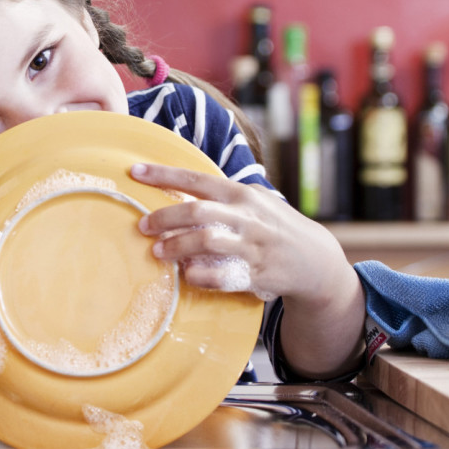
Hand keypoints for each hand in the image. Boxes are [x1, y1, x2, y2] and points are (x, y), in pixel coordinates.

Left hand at [130, 163, 351, 304]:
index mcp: (241, 194)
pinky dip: (198, 275)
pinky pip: (219, 276)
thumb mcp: (253, 201)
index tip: (135, 172)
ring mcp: (251, 246)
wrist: (313, 259)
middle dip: (163, 218)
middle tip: (143, 226)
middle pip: (197, 212)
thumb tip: (177, 190)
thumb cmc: (273, 226)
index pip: (196, 179)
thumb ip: (221, 196)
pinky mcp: (254, 274)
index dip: (163, 175)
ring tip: (158, 252)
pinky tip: (186, 274)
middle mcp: (246, 217)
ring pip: (206, 242)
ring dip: (176, 247)